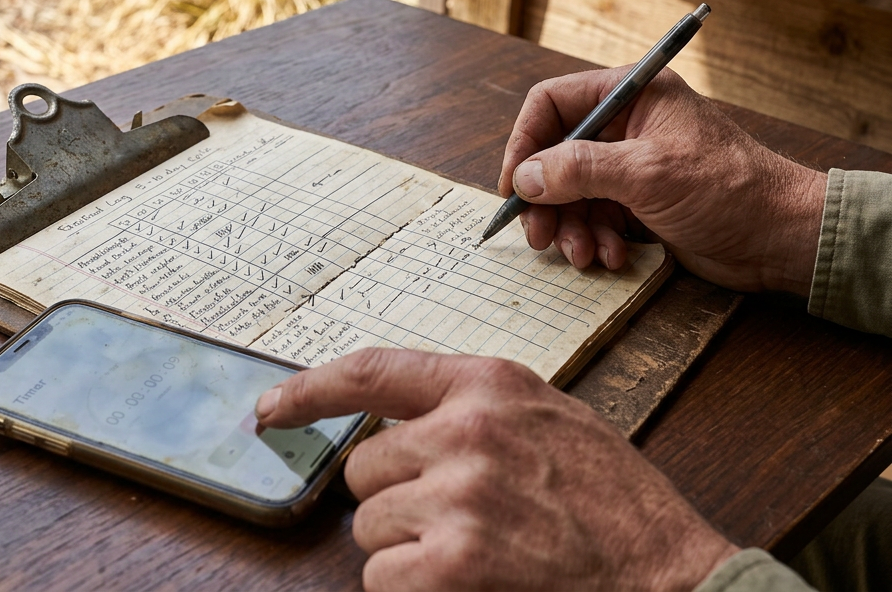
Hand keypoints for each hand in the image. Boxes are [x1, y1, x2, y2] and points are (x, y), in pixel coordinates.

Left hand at [256, 348, 737, 591]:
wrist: (668, 573)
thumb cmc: (611, 499)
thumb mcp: (546, 417)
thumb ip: (471, 408)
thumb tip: (393, 424)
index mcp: (487, 383)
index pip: (372, 370)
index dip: (309, 389)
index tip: (273, 407)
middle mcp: (466, 429)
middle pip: (365, 468)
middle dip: (394, 499)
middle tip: (454, 519)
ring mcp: (458, 494)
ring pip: (370, 526)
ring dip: (406, 548)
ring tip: (476, 550)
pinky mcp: (454, 561)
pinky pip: (383, 577)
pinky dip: (412, 589)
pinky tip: (466, 582)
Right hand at [497, 67, 825, 293]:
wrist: (781, 238)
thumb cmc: (729, 190)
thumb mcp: (647, 174)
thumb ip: (579, 170)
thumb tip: (525, 178)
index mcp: (630, 94)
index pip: (552, 103)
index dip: (525, 143)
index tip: (514, 186)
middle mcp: (625, 125)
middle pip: (554, 154)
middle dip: (545, 199)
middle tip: (538, 236)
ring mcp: (630, 165)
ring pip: (570, 192)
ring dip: (570, 227)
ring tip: (582, 254)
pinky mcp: (637, 202)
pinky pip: (593, 217)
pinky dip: (594, 239)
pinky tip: (610, 257)